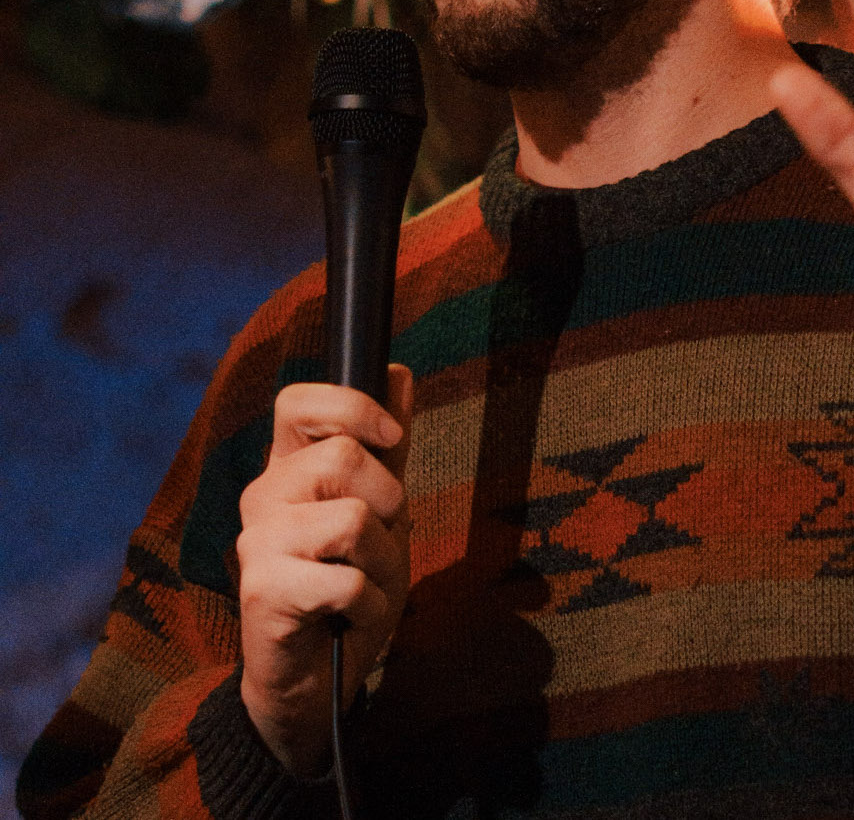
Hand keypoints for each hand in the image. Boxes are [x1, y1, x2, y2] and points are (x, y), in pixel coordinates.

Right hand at [237, 367, 412, 776]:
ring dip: (382, 561)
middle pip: (345, 456)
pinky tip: (348, 616)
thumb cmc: (348, 586)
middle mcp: (262, 495)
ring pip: (353, 520)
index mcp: (287, 467)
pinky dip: (370, 603)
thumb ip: (388, 447)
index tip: (389, 440)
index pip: (297, 401)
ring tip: (361, 583)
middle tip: (374, 542)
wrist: (317, 677)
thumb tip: (400, 373)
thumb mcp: (381, 509)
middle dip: (388, 503)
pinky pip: (349, 580)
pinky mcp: (262, 590)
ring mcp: (255, 542)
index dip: (352, 407)